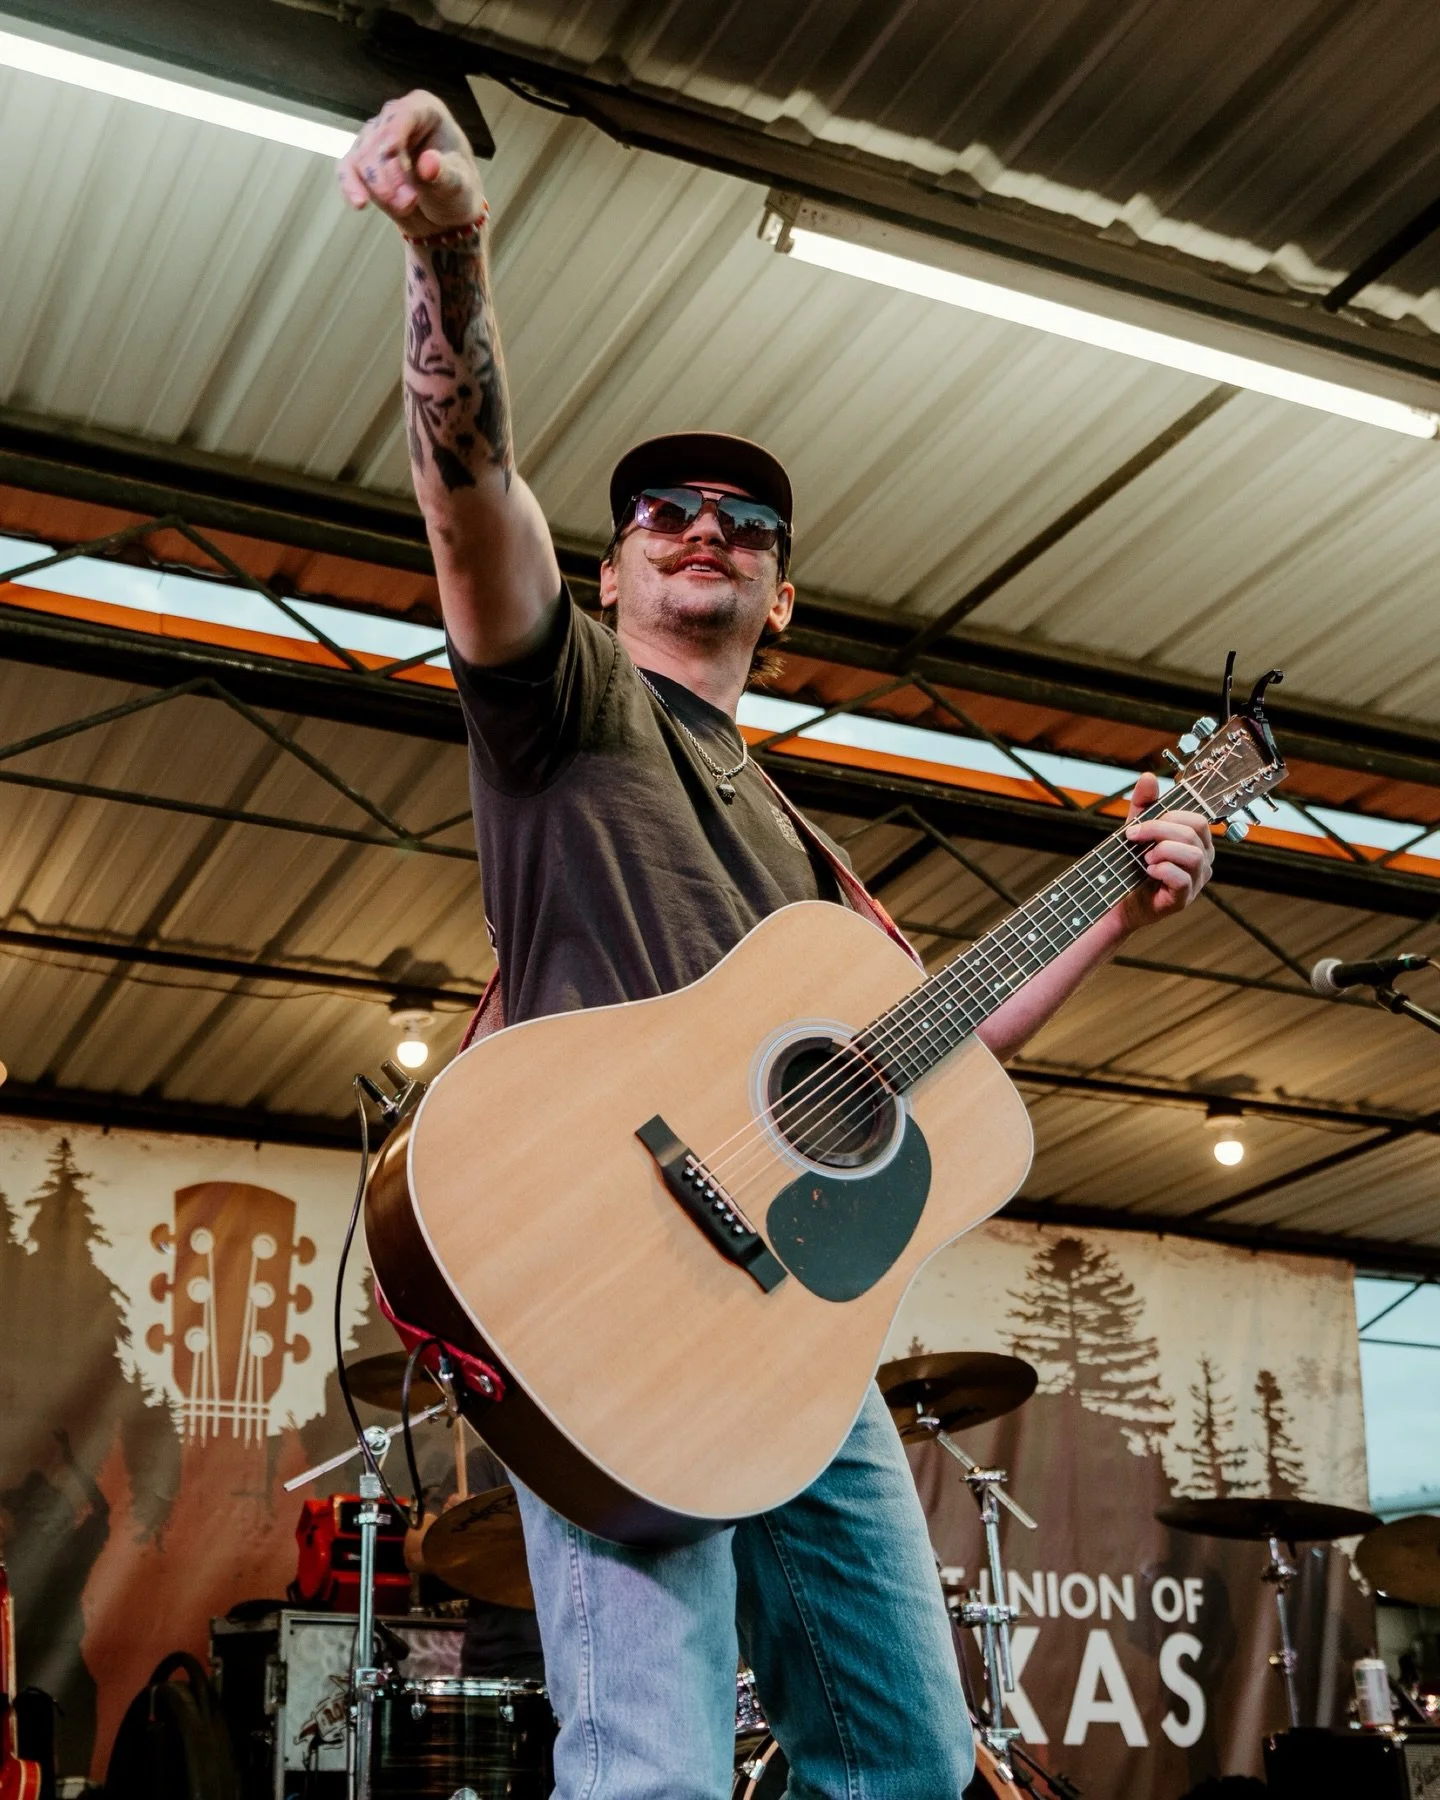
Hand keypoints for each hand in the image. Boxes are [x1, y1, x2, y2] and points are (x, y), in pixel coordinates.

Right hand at [337, 91, 484, 237]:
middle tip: (408, 203)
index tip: (394, 156)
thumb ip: (445, 175)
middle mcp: (396, 117)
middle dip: (389, 174)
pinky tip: (359, 203)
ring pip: (361, 156)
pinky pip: (347, 169)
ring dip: (377, 186)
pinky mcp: (361, 160)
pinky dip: (350, 186)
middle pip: (378, 139)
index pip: (402, 115)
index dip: (395, 137)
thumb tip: (428, 164)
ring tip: (403, 208)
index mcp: (424, 109)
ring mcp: (375, 137)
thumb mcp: (459, 184)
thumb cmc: (456, 190)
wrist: (443, 212)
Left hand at [1117, 770, 1214, 931]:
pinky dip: (1161, 870)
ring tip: (1145, 857)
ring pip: (1193, 855)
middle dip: (1159, 829)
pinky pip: (1183, 879)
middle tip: (1134, 837)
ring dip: (1163, 851)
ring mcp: (1196, 881)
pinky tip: (1147, 871)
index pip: (1196, 820)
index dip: (1167, 817)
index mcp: (1197, 841)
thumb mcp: (1136, 829)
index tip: (1137, 825)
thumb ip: (1143, 804)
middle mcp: (1203, 860)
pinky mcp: (1184, 899)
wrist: (1117, 900)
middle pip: (1193, 833)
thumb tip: (1149, 776)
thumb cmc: (1131, 865)